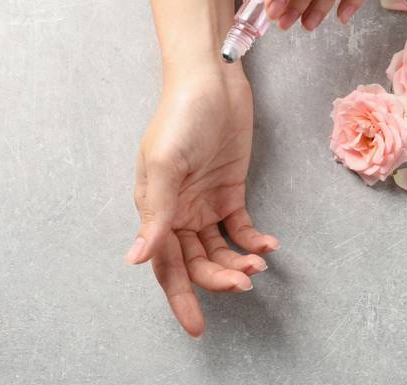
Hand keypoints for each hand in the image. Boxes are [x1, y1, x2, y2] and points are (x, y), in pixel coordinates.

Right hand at [125, 64, 278, 337]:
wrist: (212, 78)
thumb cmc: (181, 115)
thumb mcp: (164, 164)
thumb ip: (155, 213)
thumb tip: (136, 259)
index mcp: (155, 208)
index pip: (165, 264)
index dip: (180, 297)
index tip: (196, 328)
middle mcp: (177, 210)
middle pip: (196, 261)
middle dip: (219, 278)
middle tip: (244, 280)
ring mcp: (204, 200)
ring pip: (219, 249)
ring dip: (238, 261)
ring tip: (259, 262)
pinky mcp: (230, 189)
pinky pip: (240, 226)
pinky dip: (253, 240)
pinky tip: (269, 245)